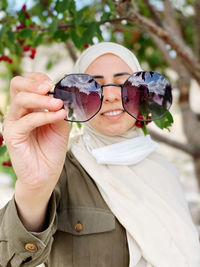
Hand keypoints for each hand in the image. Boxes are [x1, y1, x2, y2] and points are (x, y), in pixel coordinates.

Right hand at [3, 72, 69, 190]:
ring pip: (21, 100)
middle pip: (17, 85)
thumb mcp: (60, 125)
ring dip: (42, 99)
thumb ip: (60, 109)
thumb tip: (64, 94)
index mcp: (29, 107)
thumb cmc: (51, 149)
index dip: (39, 78)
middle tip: (50, 88)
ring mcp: (13, 122)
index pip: (27, 83)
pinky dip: (44, 116)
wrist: (46, 173)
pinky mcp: (12, 135)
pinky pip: (27, 120)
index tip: (54, 84)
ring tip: (59, 105)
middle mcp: (19, 112)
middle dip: (35, 83)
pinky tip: (58, 116)